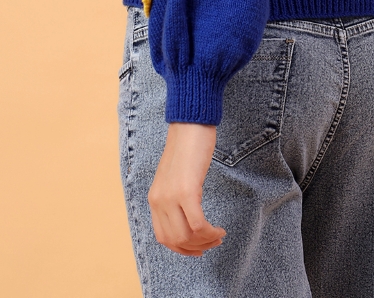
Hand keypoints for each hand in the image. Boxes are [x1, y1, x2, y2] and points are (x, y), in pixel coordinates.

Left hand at [147, 121, 226, 255]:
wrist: (190, 123)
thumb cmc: (187, 147)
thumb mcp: (174, 177)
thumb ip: (174, 197)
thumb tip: (186, 218)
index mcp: (154, 198)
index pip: (163, 237)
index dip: (182, 248)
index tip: (199, 248)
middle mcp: (159, 200)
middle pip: (175, 241)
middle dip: (197, 247)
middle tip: (213, 242)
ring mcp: (171, 196)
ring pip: (186, 236)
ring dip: (205, 242)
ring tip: (218, 236)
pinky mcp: (187, 191)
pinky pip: (198, 225)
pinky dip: (210, 232)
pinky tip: (219, 229)